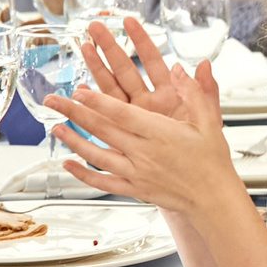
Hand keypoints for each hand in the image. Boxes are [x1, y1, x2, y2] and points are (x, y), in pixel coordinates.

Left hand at [44, 18, 233, 214]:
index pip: (122, 114)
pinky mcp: (134, 189)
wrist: (213, 198)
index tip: (78, 90)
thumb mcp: (208, 121)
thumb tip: (180, 68)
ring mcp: (136, 173)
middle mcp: (144, 153)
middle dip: (74, 113)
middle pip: (102, 130)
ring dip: (73, 140)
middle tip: (53, 100)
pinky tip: (68, 164)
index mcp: (160, 133)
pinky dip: (83, 174)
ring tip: (55, 127)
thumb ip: (194, 93)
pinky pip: (103, 181)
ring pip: (97, 155)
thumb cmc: (211, 160)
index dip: (98, 102)